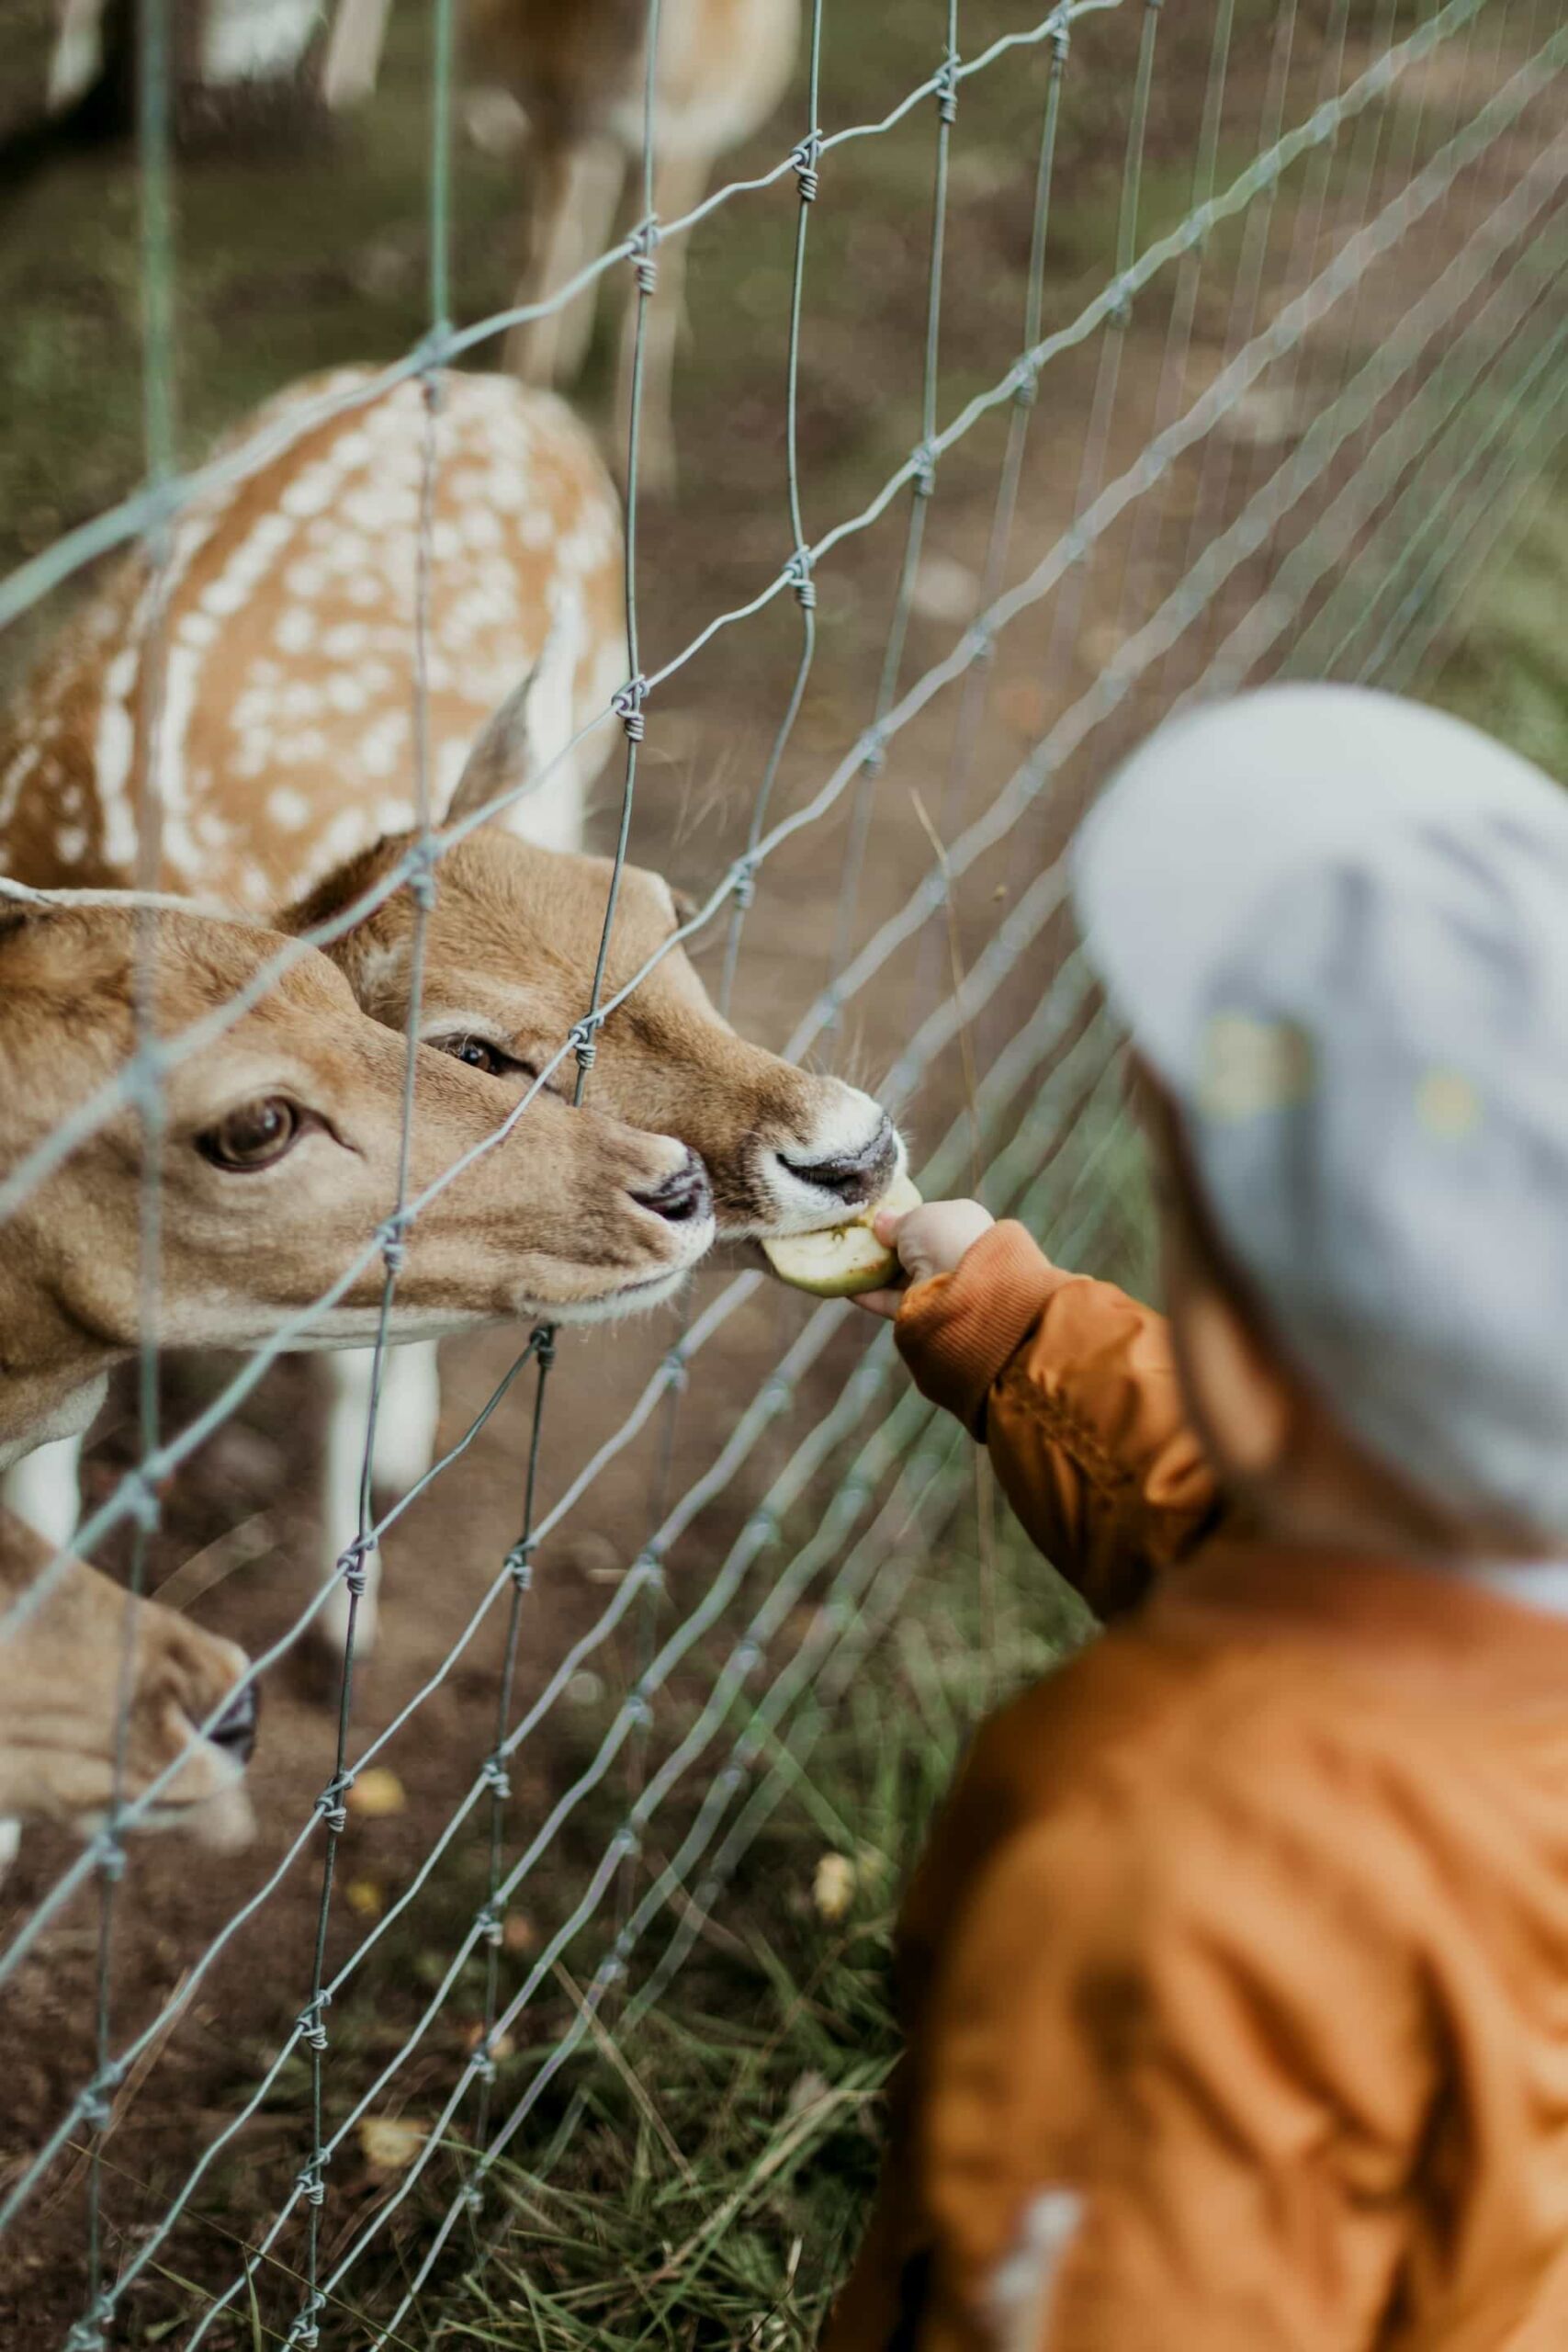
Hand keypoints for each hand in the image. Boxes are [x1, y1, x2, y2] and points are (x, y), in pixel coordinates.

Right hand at [853, 1198, 994, 1319]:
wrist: (964, 1286)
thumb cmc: (943, 1236)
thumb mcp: (914, 1217)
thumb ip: (895, 1221)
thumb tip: (881, 1222)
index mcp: (961, 1224)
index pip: (929, 1222)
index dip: (904, 1221)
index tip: (876, 1222)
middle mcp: (953, 1254)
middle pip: (911, 1252)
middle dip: (884, 1249)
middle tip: (853, 1240)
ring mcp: (939, 1285)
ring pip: (899, 1278)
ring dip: (872, 1272)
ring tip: (841, 1261)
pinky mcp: (924, 1312)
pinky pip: (891, 1301)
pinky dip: (868, 1294)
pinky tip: (843, 1286)